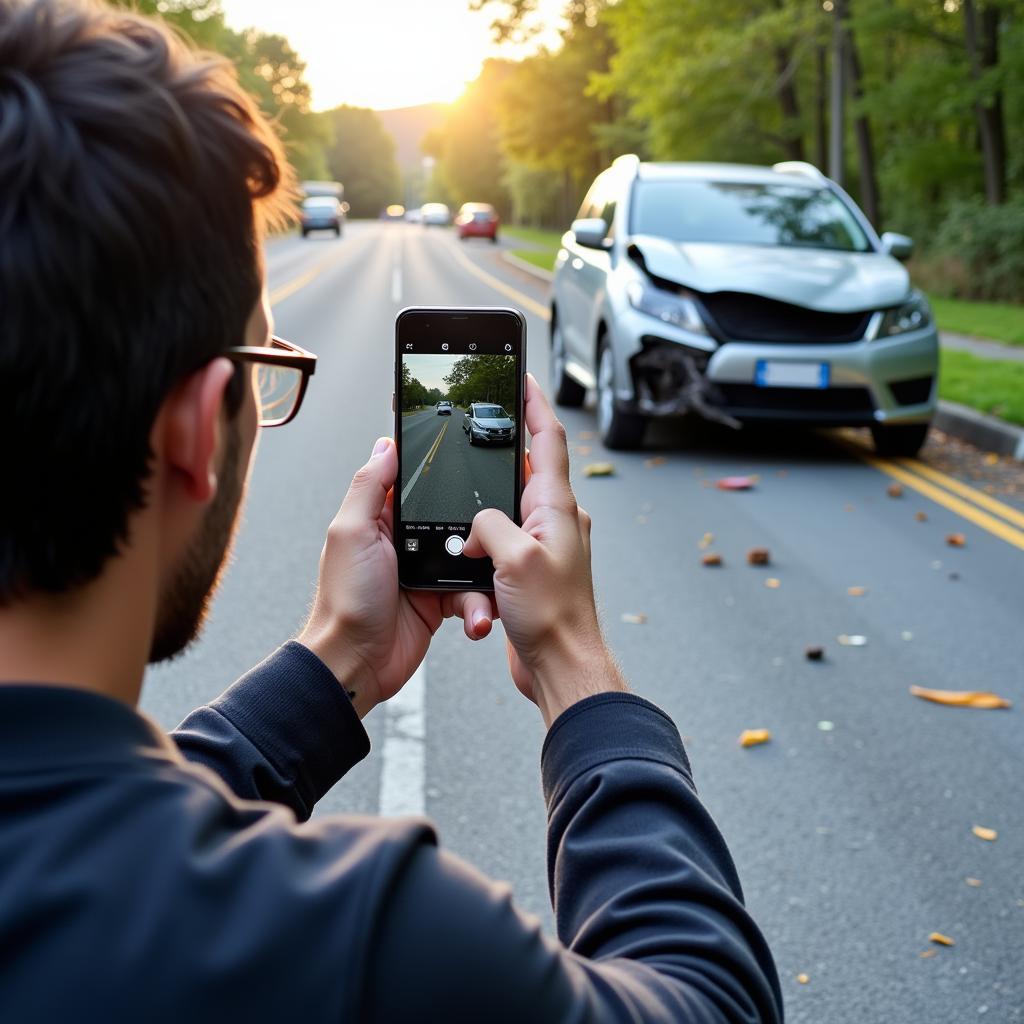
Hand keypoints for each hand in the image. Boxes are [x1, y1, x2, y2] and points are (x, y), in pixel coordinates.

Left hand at [298, 437, 494, 717]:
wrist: (357, 662)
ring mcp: (425, 573)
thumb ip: (368, 487)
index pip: (417, 486)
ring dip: (481, 575)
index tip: (474, 467)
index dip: (442, 477)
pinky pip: (471, 595)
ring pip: (470, 558)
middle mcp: (405, 543)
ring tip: (486, 586)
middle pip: (454, 520)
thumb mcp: (351, 533)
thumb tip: (385, 445)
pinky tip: (476, 615)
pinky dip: (478, 606)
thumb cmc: (345, 600)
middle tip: (490, 537)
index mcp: (381, 520)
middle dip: (477, 530)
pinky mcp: (440, 602)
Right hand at [464, 374, 625, 727]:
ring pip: (510, 506)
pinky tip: (471, 548)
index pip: (549, 440)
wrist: (562, 666)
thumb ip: (491, 525)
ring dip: (489, 502)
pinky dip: (486, 536)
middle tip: (486, 424)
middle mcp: (554, 521)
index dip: (534, 404)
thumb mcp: (515, 558)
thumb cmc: (552, 617)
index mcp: (556, 508)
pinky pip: (504, 539)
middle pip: (529, 468)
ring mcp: (544, 545)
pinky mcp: (531, 569)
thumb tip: (478, 527)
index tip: (524, 377)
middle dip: (506, 447)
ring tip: (470, 500)